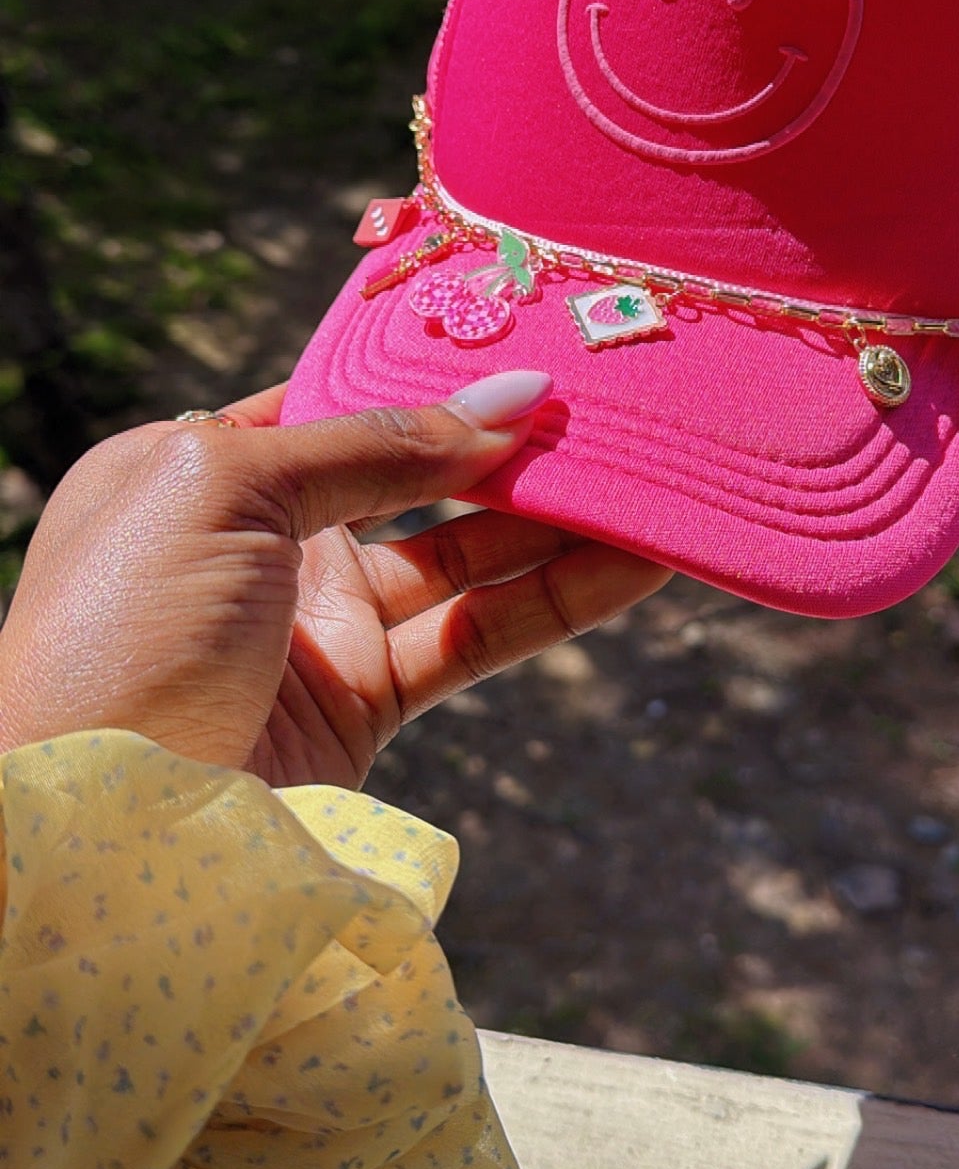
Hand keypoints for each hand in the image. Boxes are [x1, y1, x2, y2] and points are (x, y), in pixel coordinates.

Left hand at [0, 371, 669, 787]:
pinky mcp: (364, 703)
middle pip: (416, 471)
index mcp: (203, 462)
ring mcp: (315, 622)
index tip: (536, 341)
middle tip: (616, 403)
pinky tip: (634, 562)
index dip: (435, 372)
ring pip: (462, 553)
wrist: (93, 827)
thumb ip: (375, 441)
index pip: (342, 397)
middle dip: (510, 439)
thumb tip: (511, 396)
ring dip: (556, 518)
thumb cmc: (125, 625)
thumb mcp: (228, 487)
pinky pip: (478, 634)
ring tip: (655, 474)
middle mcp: (264, 537)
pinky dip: (560, 598)